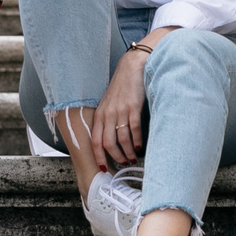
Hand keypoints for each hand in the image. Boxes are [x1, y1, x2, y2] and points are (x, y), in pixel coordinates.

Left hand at [96, 42, 152, 166]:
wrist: (131, 67)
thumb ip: (106, 120)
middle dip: (116, 157)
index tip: (104, 168)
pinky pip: (134, 130)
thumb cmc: (121, 87)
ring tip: (133, 157)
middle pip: (107, 144)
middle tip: (124, 163)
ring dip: (128, 152)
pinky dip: (137, 141)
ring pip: (122, 140)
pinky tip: (140, 146)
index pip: (95, 141)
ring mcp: (120, 111)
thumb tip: (109, 141)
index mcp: (99, 115)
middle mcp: (107, 114)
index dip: (99, 157)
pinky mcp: (133, 107)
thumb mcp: (108, 104)